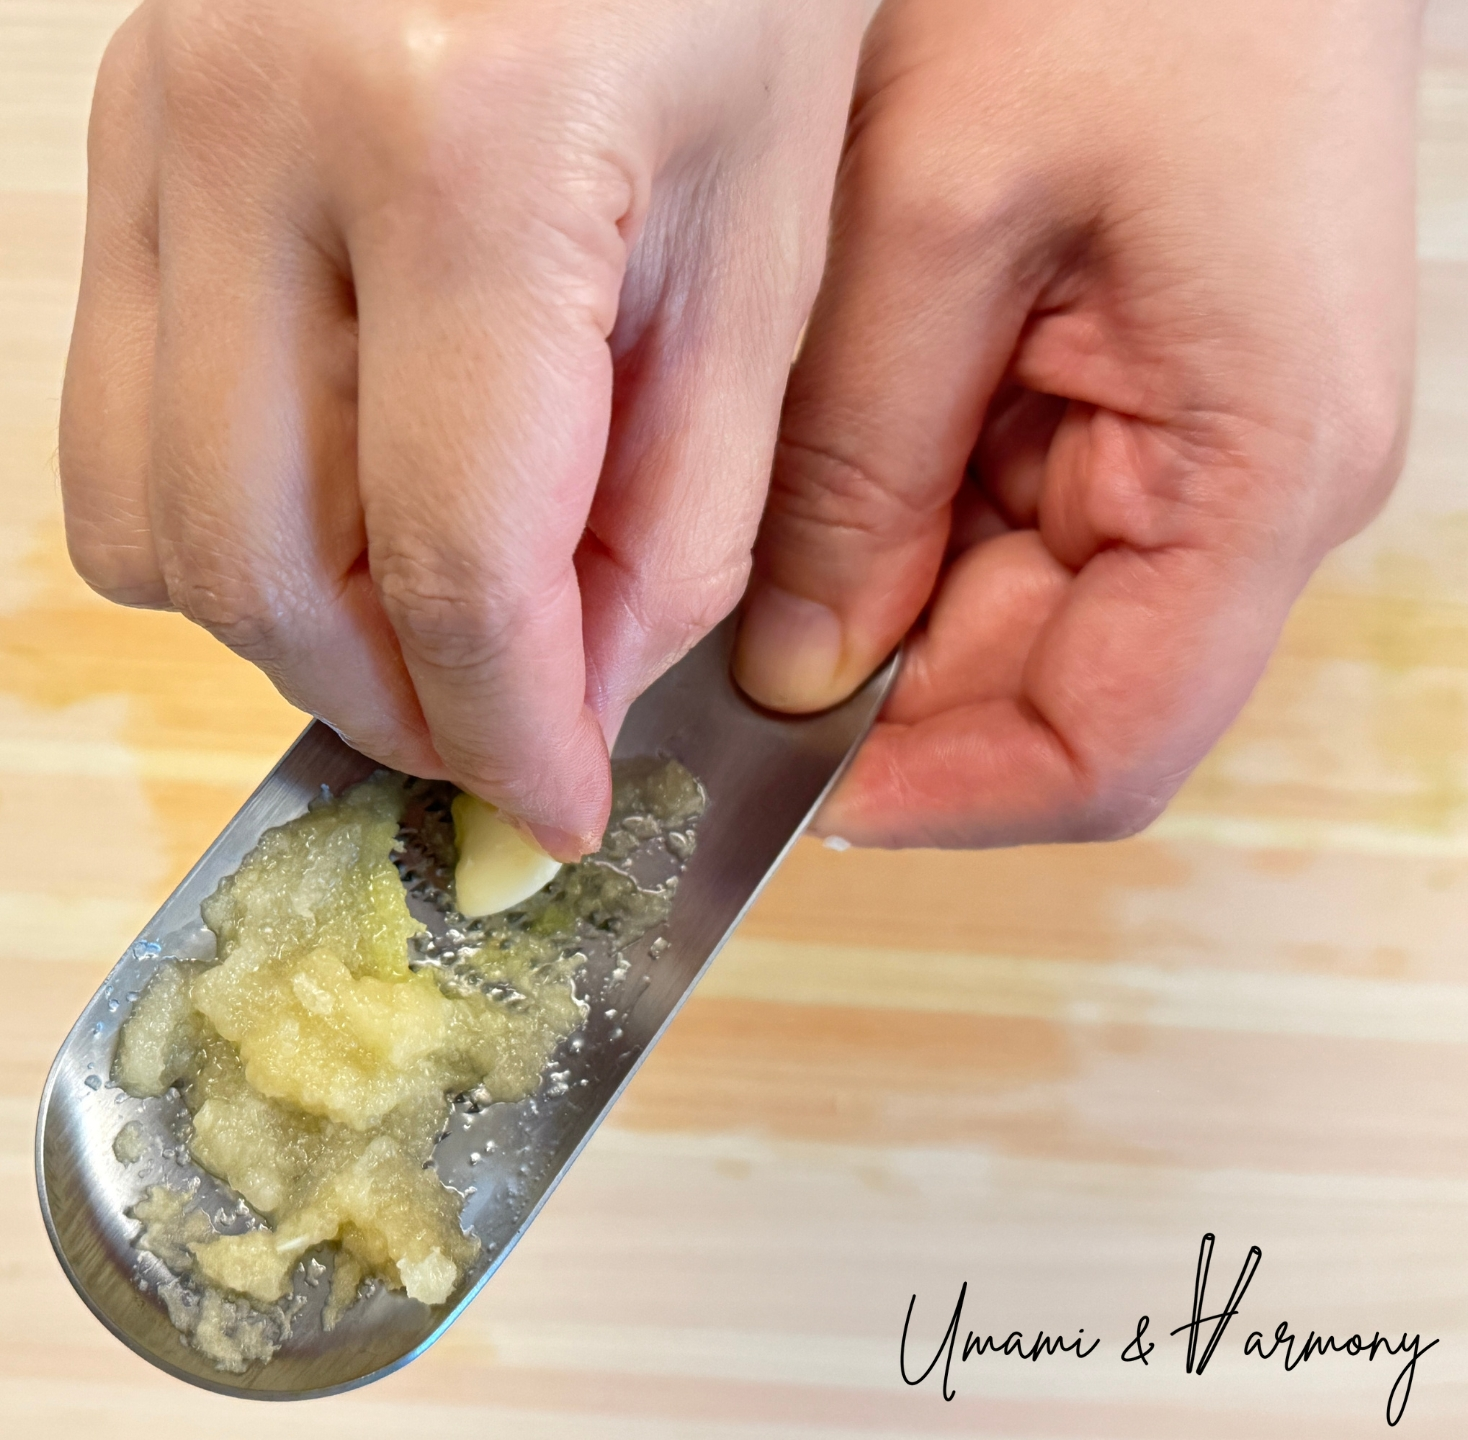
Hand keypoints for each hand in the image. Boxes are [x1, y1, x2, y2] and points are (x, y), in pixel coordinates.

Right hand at [59, 0, 864, 857]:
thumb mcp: (768, 232)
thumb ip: (686, 500)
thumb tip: (570, 696)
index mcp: (472, 152)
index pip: (457, 556)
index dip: (509, 731)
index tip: (550, 812)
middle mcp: (262, 140)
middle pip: (260, 569)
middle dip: (389, 701)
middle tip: (494, 727)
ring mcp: (159, 132)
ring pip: (145, 520)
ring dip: (287, 624)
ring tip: (418, 612)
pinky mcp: (120, 138)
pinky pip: (107, 416)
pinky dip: (217, 516)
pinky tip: (336, 490)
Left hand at [733, 0, 1420, 845]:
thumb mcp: (943, 221)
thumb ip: (863, 472)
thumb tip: (795, 671)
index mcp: (1256, 471)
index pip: (1102, 752)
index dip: (937, 798)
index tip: (781, 792)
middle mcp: (1261, 490)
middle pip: (1055, 695)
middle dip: (885, 697)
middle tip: (718, 665)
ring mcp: (1213, 447)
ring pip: (1026, 618)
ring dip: (888, 606)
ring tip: (758, 538)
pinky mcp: (1158, 399)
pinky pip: (1024, 521)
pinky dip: (914, 523)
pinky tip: (829, 463)